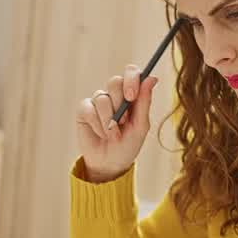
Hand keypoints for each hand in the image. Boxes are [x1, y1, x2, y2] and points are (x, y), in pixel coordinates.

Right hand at [75, 65, 158, 183]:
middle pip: (114, 82)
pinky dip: (97, 124)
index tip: (131, 96)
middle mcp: (114, 95)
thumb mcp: (140, 126)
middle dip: (119, 102)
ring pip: (102, 98)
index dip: (131, 79)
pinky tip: (102, 134)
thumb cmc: (128, 144)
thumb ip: (144, 102)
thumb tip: (152, 78)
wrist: (110, 163)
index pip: (131, 73)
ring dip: (109, 120)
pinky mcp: (84, 110)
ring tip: (114, 136)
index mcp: (131, 95)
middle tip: (123, 121)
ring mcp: (98, 101)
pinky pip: (89, 109)